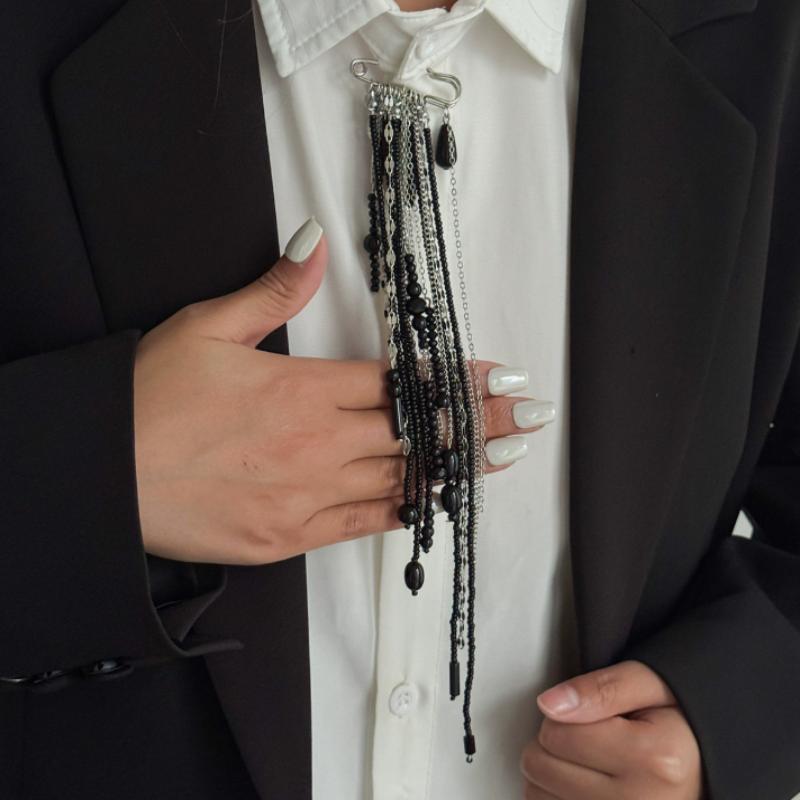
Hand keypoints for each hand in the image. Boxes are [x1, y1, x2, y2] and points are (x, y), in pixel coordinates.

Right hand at [133, 218, 550, 564]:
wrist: (103, 476)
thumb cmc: (149, 401)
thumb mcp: (206, 328)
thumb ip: (272, 290)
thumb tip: (313, 243)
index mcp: (303, 388)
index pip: (400, 382)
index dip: (455, 381)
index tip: (498, 379)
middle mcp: (318, 443)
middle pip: (417, 431)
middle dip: (479, 422)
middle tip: (531, 417)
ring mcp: (308, 495)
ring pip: (403, 478)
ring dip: (461, 465)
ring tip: (508, 456)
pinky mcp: (289, 536)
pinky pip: (365, 523)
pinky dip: (408, 509)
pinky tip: (443, 501)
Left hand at [520, 660, 703, 798]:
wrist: (708, 770)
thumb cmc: (679, 726)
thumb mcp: (650, 685)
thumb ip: (600, 688)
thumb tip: (549, 705)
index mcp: (655, 758)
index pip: (556, 732)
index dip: (564, 715)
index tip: (594, 718)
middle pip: (541, 766)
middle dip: (554, 744)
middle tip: (589, 741)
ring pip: (537, 795)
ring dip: (551, 776)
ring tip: (589, 766)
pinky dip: (554, 797)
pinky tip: (581, 788)